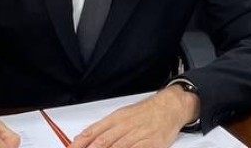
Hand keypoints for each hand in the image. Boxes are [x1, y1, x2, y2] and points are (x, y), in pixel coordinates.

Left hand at [69, 85, 199, 147]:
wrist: (170, 107)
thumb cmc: (145, 112)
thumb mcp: (121, 115)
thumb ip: (101, 128)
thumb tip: (80, 139)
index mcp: (116, 119)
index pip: (93, 133)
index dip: (80, 143)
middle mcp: (125, 126)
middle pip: (103, 142)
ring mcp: (138, 135)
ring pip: (118, 147)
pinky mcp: (151, 143)